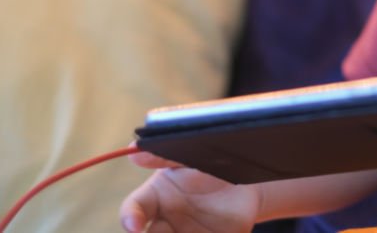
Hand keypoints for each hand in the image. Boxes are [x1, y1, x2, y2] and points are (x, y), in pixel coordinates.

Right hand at [120, 148, 260, 232]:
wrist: (247, 179)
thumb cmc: (210, 162)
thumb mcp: (188, 155)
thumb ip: (164, 155)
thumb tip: (134, 152)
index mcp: (155, 197)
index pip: (133, 210)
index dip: (129, 218)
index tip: (135, 225)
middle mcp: (166, 222)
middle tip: (168, 232)